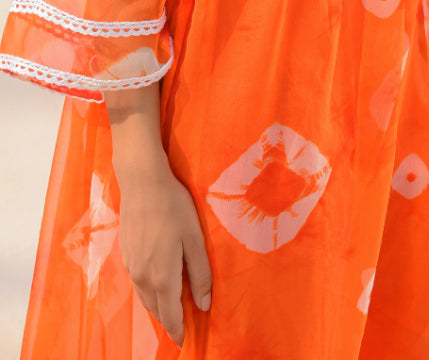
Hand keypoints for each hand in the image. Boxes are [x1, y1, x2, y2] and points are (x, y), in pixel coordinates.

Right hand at [117, 161, 212, 346]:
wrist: (142, 183)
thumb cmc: (173, 207)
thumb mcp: (194, 239)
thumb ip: (200, 273)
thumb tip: (204, 304)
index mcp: (162, 277)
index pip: (170, 315)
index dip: (178, 331)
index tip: (184, 342)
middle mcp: (143, 277)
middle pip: (156, 310)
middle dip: (168, 321)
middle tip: (181, 327)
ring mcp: (132, 267)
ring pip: (145, 298)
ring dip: (158, 308)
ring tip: (171, 311)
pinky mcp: (126, 255)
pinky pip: (138, 284)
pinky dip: (149, 293)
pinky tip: (157, 285)